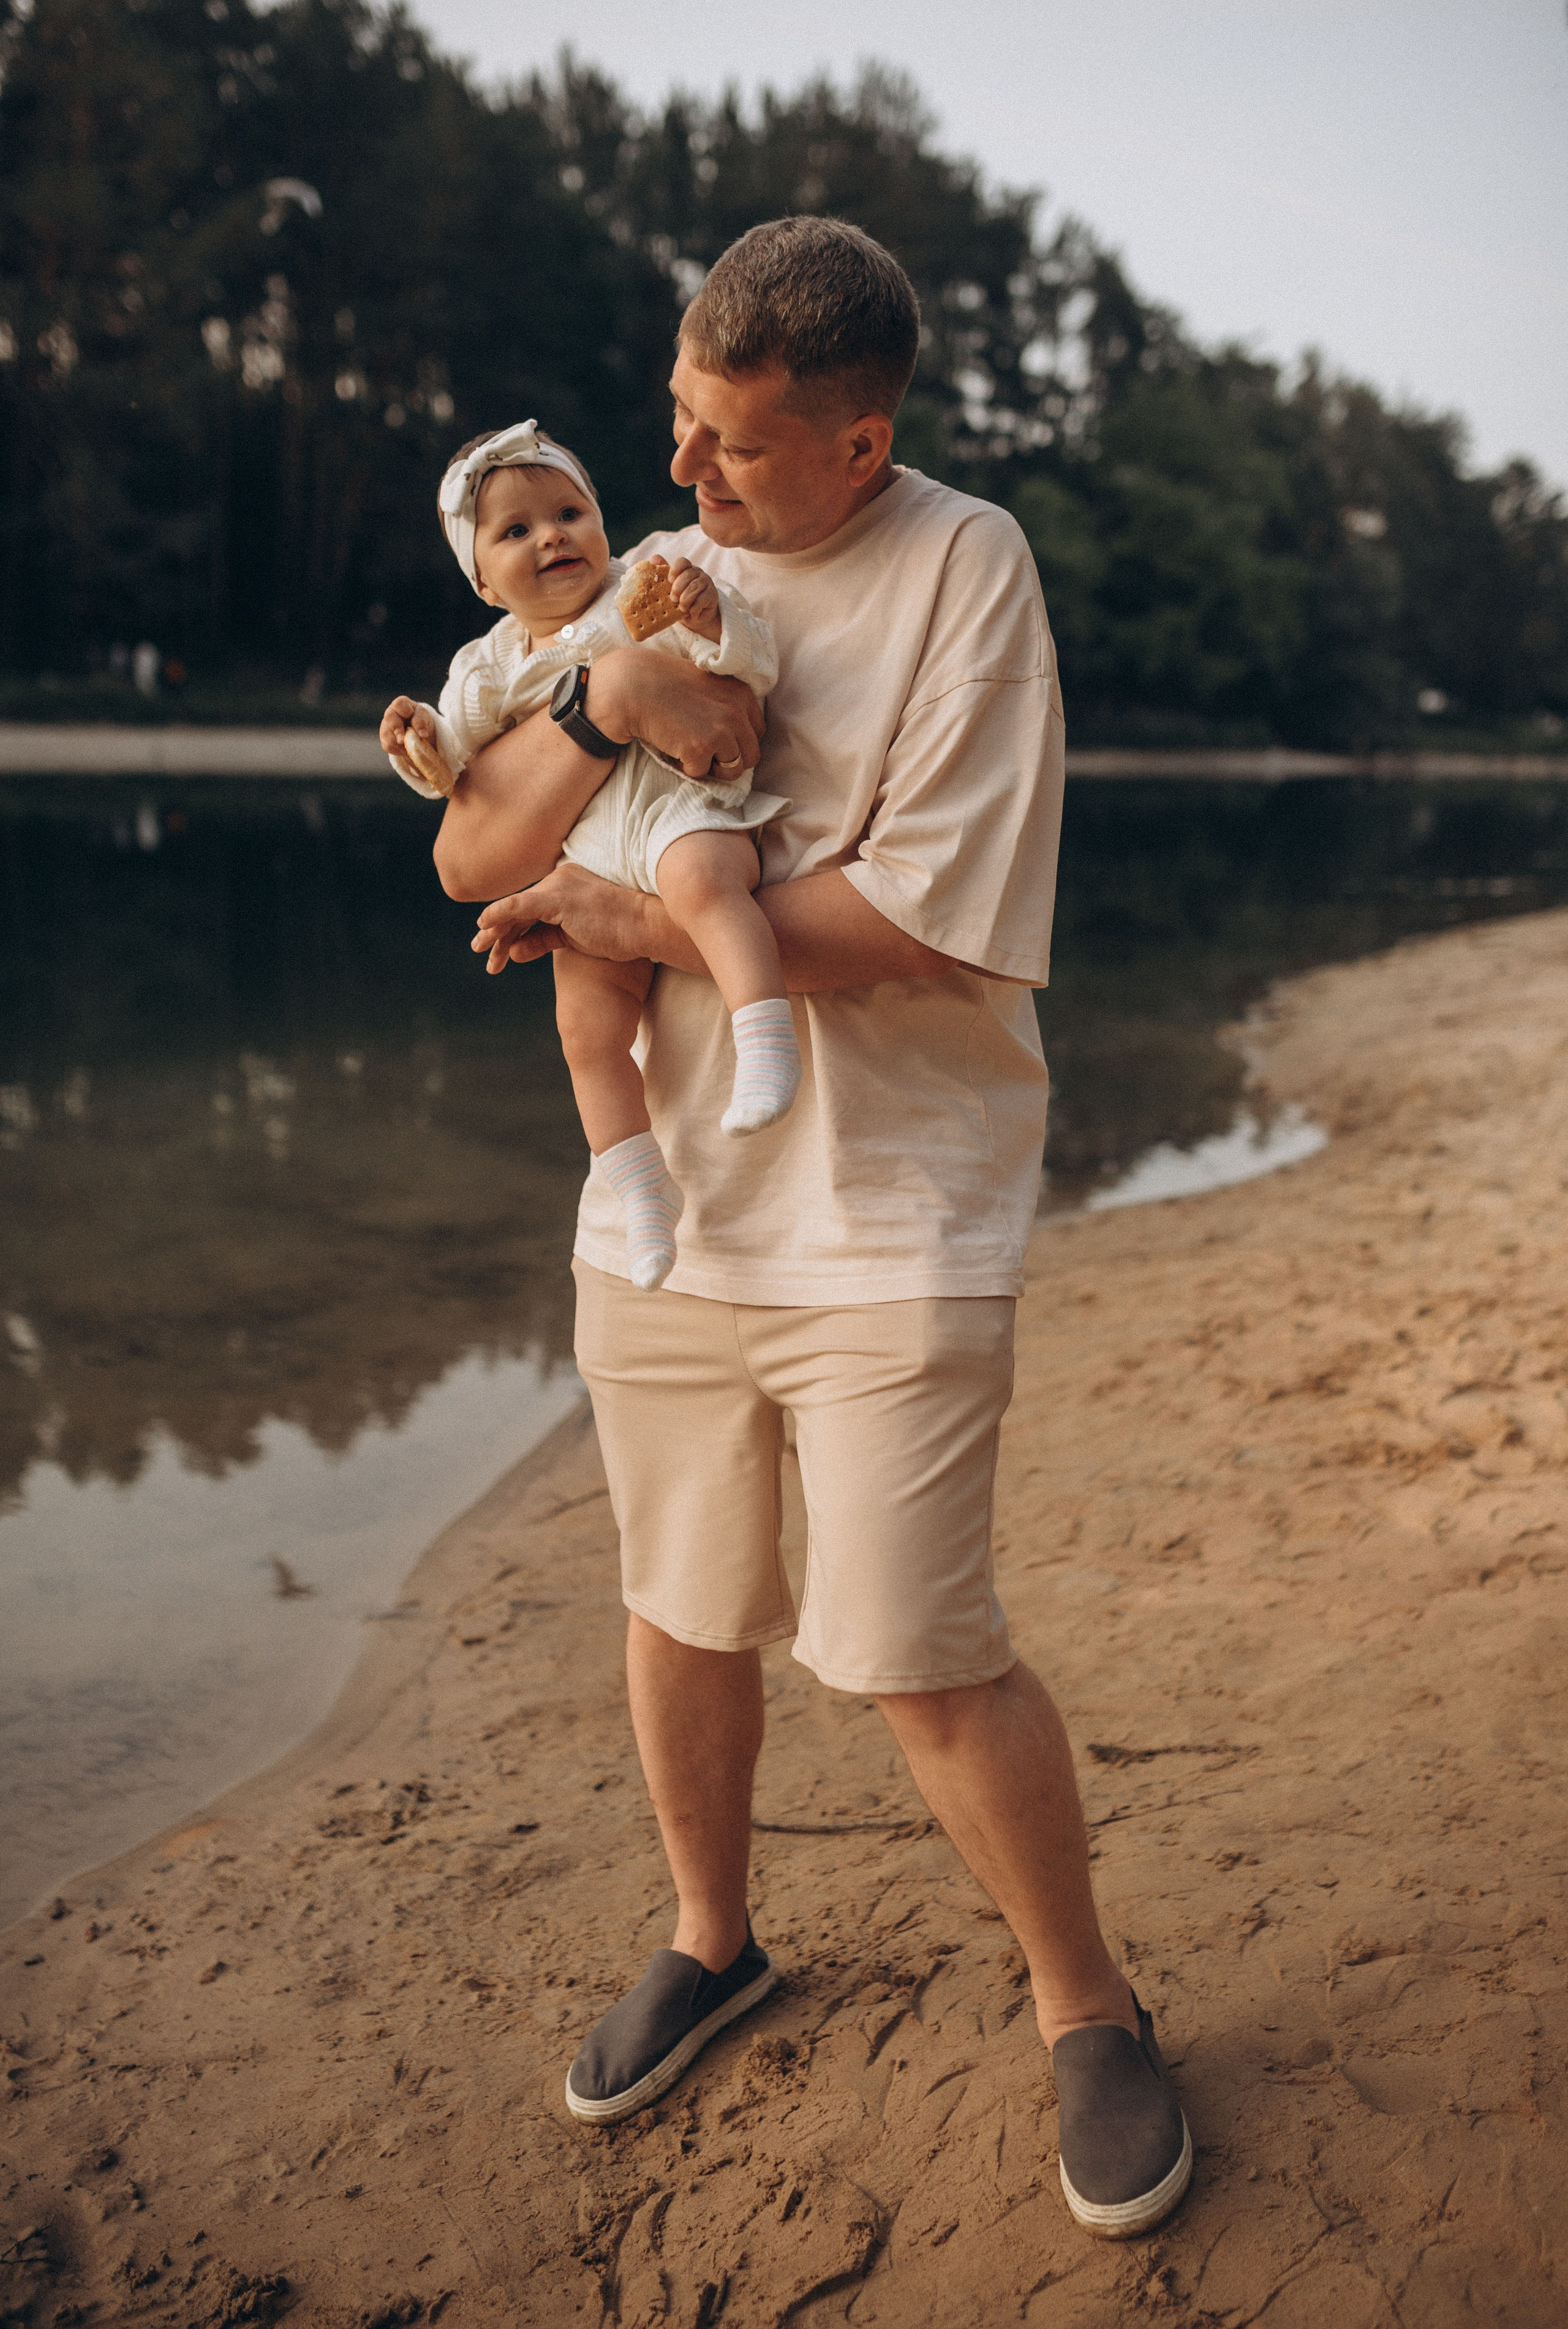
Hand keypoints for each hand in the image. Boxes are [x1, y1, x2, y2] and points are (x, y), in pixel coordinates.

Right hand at [379, 695, 435, 755]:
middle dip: (397, 730)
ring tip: (411, 745)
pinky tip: (406, 748)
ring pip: (389, 735)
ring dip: (401, 743)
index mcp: (401, 704)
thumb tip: (422, 735)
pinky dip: (399, 750)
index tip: (411, 717)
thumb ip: (421, 722)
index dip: (405, 711)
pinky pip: (389, 746)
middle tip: (402, 740)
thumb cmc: (419, 720)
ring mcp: (385, 726)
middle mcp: (390, 713)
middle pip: (389, 718)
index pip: (399, 704)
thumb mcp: (423, 717)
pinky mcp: (384, 739)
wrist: (415, 730)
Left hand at [472, 864, 656, 973]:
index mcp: (568, 883)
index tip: (496, 944)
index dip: (511, 926)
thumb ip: (544, 940)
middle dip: (498, 930)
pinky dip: (499, 915)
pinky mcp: (557, 900)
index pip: (532, 906)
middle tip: (479, 947)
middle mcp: (560, 878)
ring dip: (495, 931)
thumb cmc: (622, 934)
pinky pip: (518, 907)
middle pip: (521, 908)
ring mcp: (558, 887)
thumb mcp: (576, 938)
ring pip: (515, 910)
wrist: (646, 926)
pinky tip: (483, 925)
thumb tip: (515, 951)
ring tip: (480, 949)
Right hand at [586, 647, 762, 781]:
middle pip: (751, 756)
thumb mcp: (709, 685)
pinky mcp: (700, 748)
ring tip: (689, 750)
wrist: (632, 687)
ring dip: (711, 766)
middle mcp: (737, 712)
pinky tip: (673, 748)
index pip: (757, 733)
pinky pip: (702, 773)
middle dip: (729, 761)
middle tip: (704, 753)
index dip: (739, 743)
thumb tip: (740, 740)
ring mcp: (720, 731)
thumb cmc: (666, 684)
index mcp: (742, 694)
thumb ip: (728, 706)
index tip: (719, 742)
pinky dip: (686, 767)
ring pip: (732, 770)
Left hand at [666, 557, 721, 643]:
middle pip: (688, 575)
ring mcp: (707, 583)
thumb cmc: (681, 601)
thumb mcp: (671, 589)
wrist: (695, 617)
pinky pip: (703, 599)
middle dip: (678, 587)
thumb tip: (654, 558)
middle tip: (673, 598)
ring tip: (681, 607)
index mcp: (686, 569)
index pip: (682, 562)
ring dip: (686, 599)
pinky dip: (695, 607)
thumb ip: (663, 574)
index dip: (675, 570)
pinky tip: (691, 612)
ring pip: (695, 587)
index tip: (669, 580)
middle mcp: (698, 573)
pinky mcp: (712, 594)